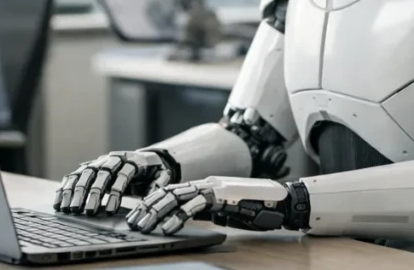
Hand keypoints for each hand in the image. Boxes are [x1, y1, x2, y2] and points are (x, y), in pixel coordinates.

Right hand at [54, 150, 174, 215]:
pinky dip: (65, 189)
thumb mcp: (162, 175)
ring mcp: (99, 162)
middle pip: (100, 174)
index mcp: (132, 160)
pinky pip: (74, 176)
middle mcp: (113, 159)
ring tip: (69, 209)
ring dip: (75, 191)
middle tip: (87, 212)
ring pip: (85, 174)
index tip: (110, 210)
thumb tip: (152, 196)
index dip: (115, 193)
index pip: (122, 175)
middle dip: (93, 194)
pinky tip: (59, 202)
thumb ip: (159, 184)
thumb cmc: (154, 171)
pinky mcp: (89, 167)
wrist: (145, 159)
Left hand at [126, 176, 308, 235]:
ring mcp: (212, 188)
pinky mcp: (221, 195)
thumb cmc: (254, 210)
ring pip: (176, 196)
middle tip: (132, 222)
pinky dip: (178, 217)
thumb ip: (204, 212)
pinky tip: (168, 228)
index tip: (136, 215)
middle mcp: (205, 184)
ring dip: (156, 212)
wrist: (281, 203)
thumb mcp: (222, 212)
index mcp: (203, 187)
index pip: (170, 192)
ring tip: (143, 225)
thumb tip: (182, 219)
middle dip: (147, 207)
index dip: (151, 202)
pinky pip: (194, 206)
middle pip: (168, 192)